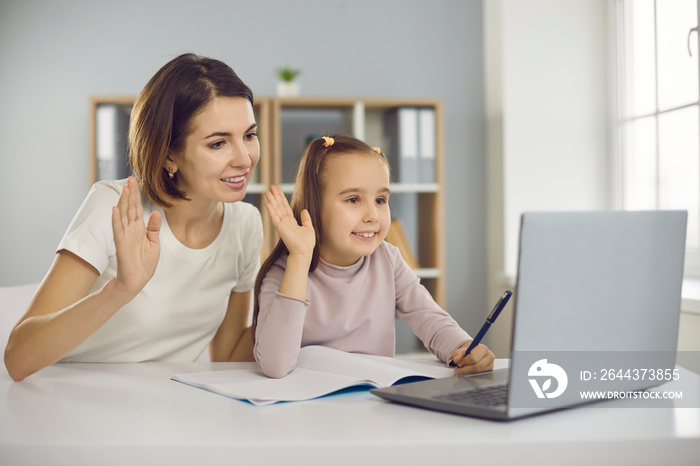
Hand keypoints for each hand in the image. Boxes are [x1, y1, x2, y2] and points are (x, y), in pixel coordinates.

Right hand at [111, 176, 160, 296]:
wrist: (137, 280)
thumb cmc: (144, 263)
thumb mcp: (154, 244)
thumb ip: (153, 228)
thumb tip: (155, 212)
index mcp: (139, 228)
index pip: (137, 208)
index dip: (137, 195)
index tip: (136, 181)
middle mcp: (131, 230)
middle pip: (130, 208)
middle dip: (130, 193)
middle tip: (131, 178)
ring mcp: (125, 236)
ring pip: (123, 216)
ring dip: (123, 202)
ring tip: (124, 189)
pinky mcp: (121, 244)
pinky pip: (118, 230)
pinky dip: (116, 220)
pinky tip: (115, 209)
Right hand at [264, 185, 314, 258]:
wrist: (304, 252)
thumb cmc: (306, 243)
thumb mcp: (309, 228)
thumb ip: (306, 219)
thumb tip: (305, 210)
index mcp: (291, 221)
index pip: (285, 207)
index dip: (281, 198)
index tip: (278, 190)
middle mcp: (285, 221)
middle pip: (279, 206)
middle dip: (275, 196)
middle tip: (271, 186)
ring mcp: (281, 224)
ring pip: (275, 209)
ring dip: (271, 200)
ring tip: (267, 192)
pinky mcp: (279, 227)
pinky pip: (274, 216)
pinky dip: (270, 209)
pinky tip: (267, 202)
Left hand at [451, 342, 494, 374]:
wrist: (474, 352)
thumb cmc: (468, 351)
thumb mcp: (461, 350)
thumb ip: (458, 354)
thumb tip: (456, 360)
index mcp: (483, 349)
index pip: (474, 358)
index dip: (465, 362)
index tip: (459, 363)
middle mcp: (489, 356)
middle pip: (477, 367)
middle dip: (466, 369)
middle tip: (459, 368)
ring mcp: (491, 364)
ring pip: (478, 372)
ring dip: (468, 372)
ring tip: (462, 369)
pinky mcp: (490, 370)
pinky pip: (480, 375)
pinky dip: (472, 373)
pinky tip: (468, 370)